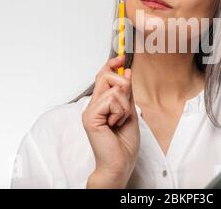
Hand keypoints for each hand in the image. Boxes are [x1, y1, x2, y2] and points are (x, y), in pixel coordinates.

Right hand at [82, 55, 139, 187]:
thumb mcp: (130, 111)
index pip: (103, 75)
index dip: (112, 64)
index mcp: (101, 103)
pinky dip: (120, 112)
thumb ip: (127, 92)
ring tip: (120, 121)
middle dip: (123, 86)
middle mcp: (93, 104)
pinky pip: (112, 100)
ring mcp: (90, 110)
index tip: (122, 57)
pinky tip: (115, 125)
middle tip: (125, 107)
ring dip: (125, 105)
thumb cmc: (124, 142)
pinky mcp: (91, 117)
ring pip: (114, 89)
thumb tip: (127, 71)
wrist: (120, 163)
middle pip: (107, 76)